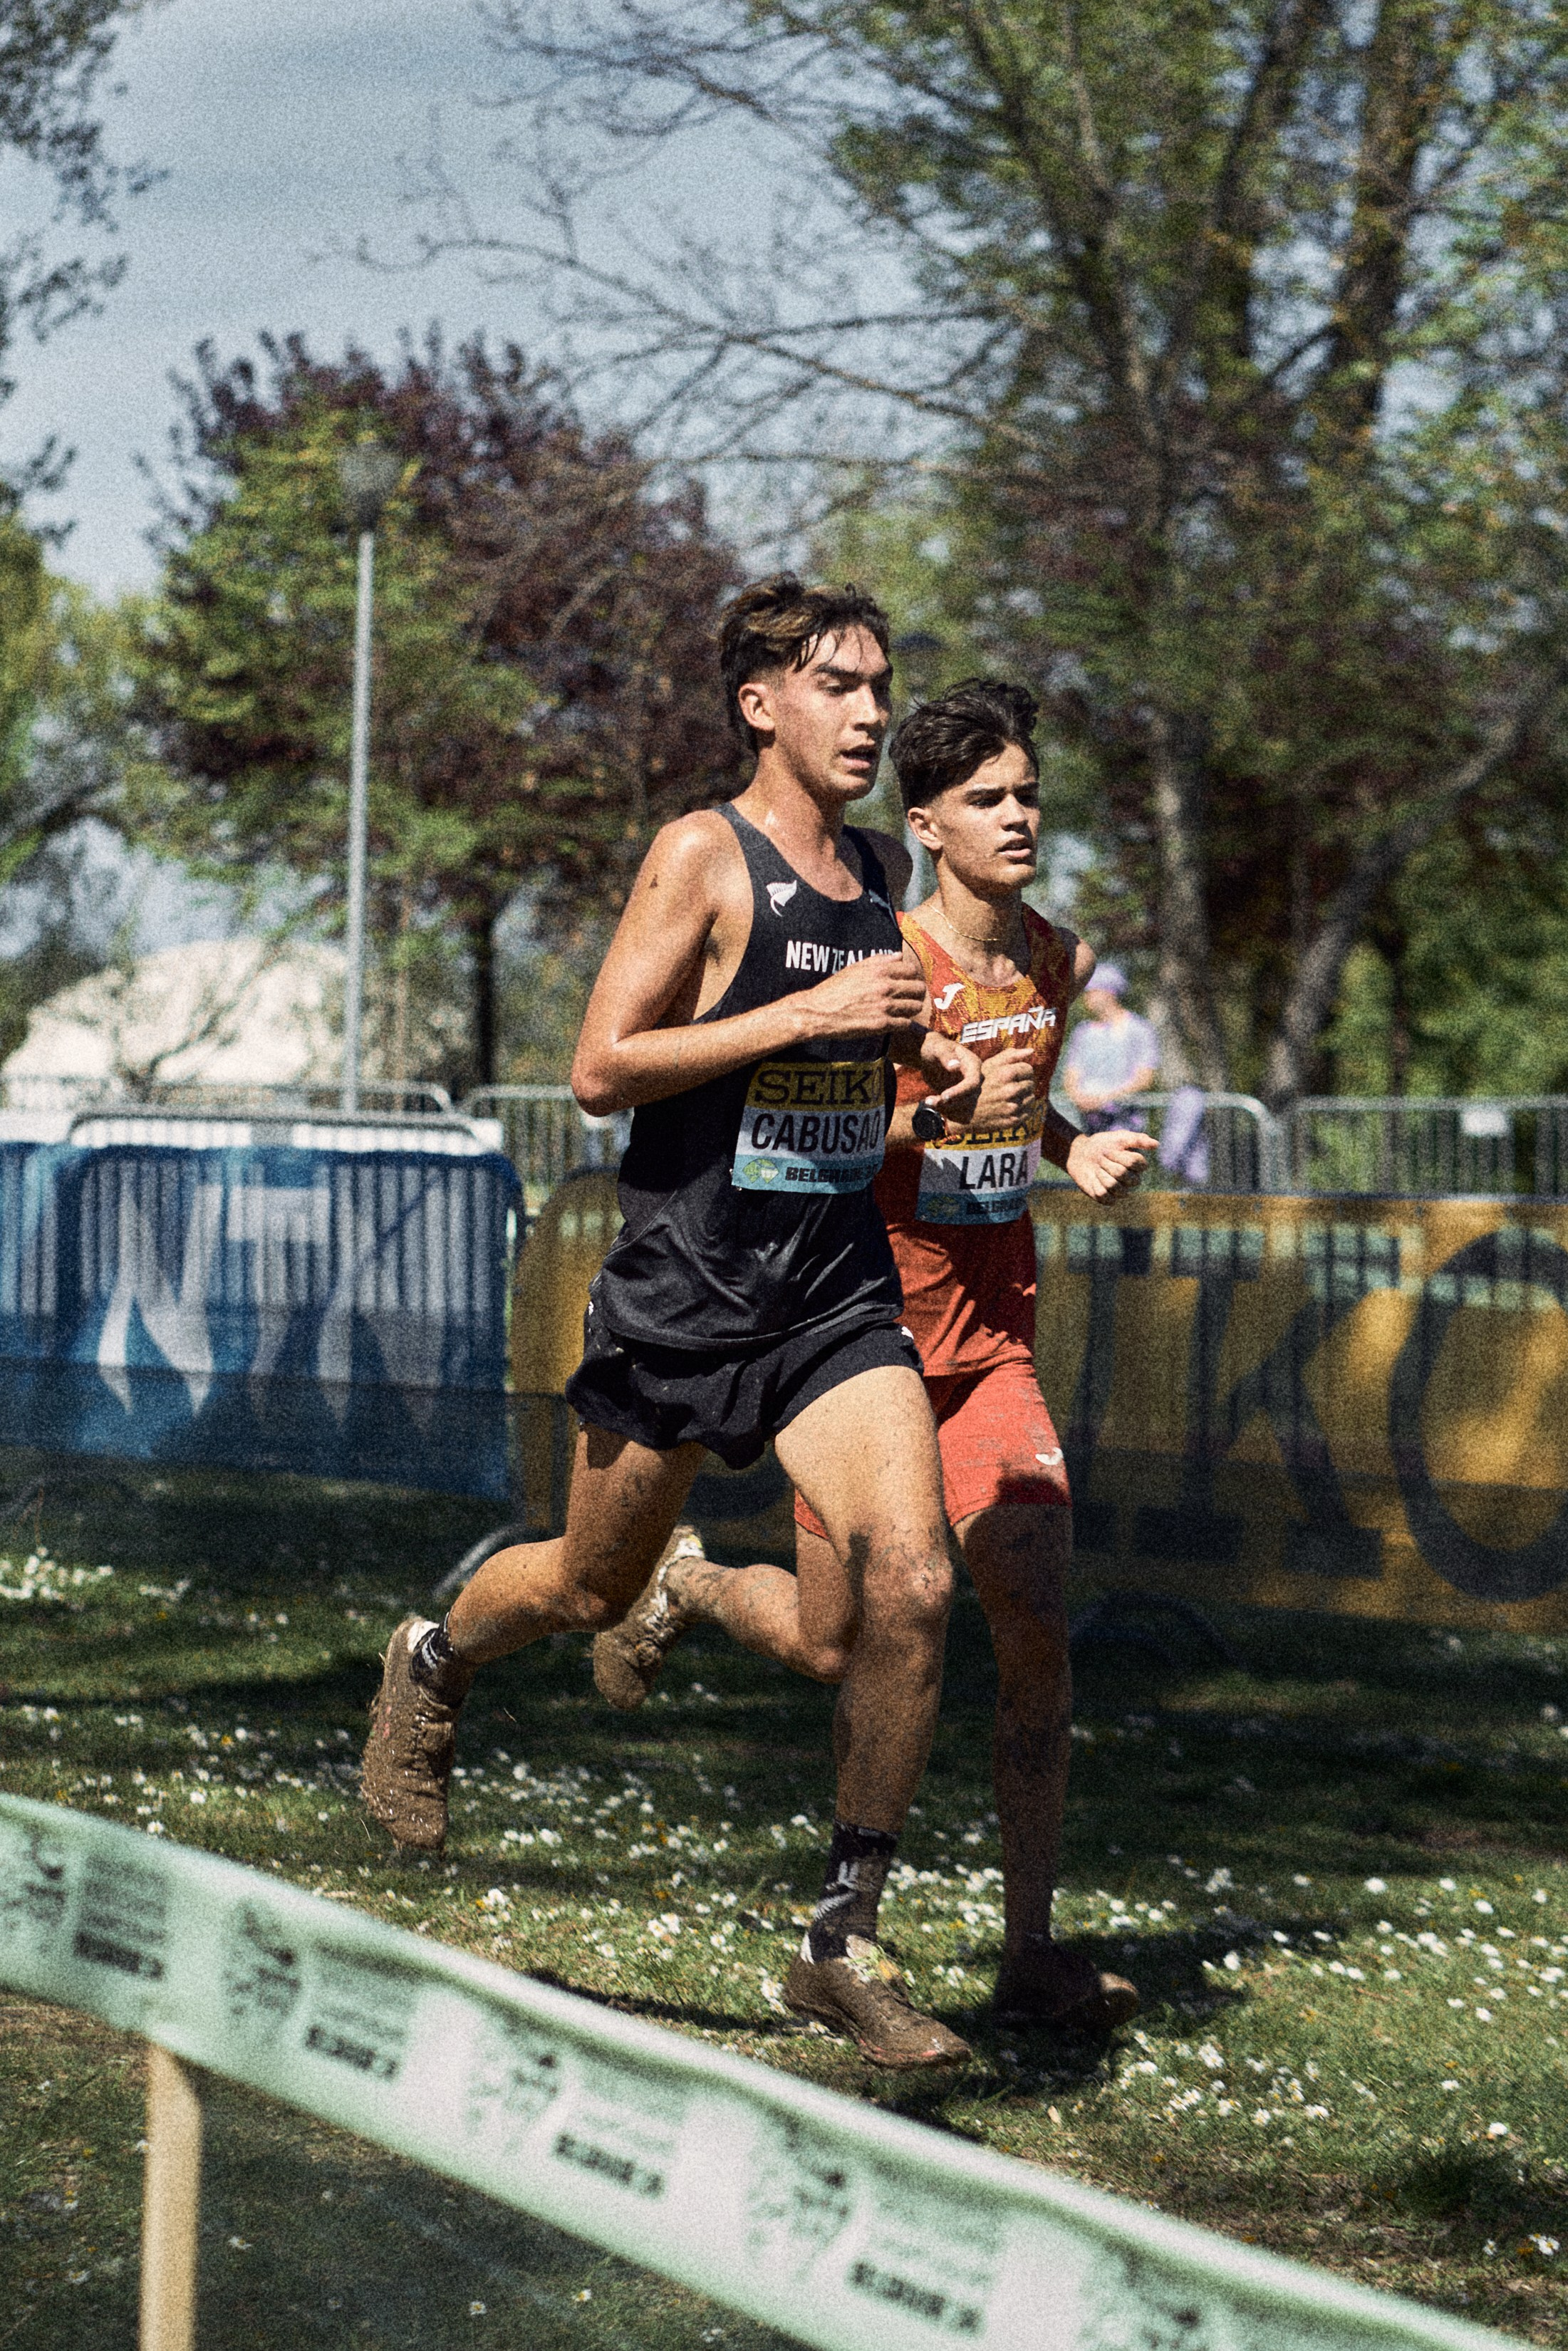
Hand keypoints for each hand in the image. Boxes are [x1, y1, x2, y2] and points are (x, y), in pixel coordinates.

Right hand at [795, 944, 927, 1038]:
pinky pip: (906, 1023)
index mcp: (879, 970)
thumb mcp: (855, 968)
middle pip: (918, 988)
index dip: (912, 976)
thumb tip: (899, 955)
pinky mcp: (882, 1024)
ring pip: (915, 1006)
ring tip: (903, 1010)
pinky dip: (903, 1023)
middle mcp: (885, 986)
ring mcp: (885, 1006)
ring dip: (911, 1009)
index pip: (911, 969)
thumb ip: (879, 960)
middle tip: (910, 998)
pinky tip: (895, 1022)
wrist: (818, 1012)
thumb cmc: (834, 989)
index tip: (908, 983)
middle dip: (916, 993)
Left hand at [916, 1032, 982, 1127]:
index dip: (960, 1092)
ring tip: (929, 1101)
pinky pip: (960, 1113)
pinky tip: (934, 1104)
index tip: (943, 1096)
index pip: (972, 1083)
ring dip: (946, 1109)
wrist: (932, 1056)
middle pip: (968, 1099)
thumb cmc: (935, 1048)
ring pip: (965, 1109)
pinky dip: (946, 1112)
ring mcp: (970, 1090)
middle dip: (949, 1103)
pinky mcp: (962, 1099)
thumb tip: (955, 1066)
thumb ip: (946, 1056)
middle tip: (928, 1101)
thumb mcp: (938, 1049)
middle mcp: (975, 1079)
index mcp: (973, 1064)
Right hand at [970, 1046, 1035, 1130]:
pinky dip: (1021, 1109)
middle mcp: (1010, 1091)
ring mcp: (1012, 1107)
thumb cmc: (976, 1084)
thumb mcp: (988, 1065)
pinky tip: (1009, 1106)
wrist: (961, 1112)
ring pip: (1031, 1098)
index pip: (1028, 1070)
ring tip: (1008, 1097)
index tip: (1013, 1075)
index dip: (1021, 1071)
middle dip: (1022, 1084)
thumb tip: (1031, 1051)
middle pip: (1030, 1084)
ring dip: (1023, 1097)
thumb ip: (1010, 1055)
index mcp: (1006, 1074)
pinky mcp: (1012, 1120)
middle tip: (1009, 1087)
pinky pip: (1027, 1112)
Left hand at [1065, 1127, 1156, 1199]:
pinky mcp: (1108, 1199)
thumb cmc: (1103, 1144)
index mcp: (1137, 1166)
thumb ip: (1138, 1140)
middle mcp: (1132, 1180)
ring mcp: (1121, 1191)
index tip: (1109, 1149)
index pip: (1136, 1163)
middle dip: (1108, 1164)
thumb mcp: (1120, 1138)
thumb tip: (1156, 1144)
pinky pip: (1104, 1196)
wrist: (1082, 1154)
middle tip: (1101, 1158)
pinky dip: (1095, 1185)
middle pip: (1123, 1174)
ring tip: (1097, 1168)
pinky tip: (1093, 1179)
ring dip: (1101, 1174)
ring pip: (1113, 1186)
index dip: (1120, 1155)